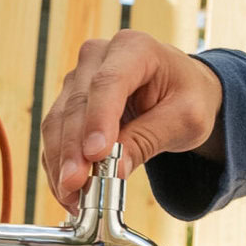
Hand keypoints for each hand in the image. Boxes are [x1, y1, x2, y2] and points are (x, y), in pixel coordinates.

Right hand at [40, 29, 224, 213]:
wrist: (182, 90)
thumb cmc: (188, 96)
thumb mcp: (186, 119)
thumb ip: (149, 140)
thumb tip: (112, 172)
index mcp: (135, 48)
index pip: (109, 83)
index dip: (98, 119)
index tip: (95, 155)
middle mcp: (99, 56)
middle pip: (77, 104)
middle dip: (73, 150)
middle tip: (76, 186)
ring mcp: (80, 77)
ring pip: (59, 121)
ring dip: (61, 162)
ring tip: (72, 197)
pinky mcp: (69, 101)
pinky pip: (57, 135)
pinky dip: (59, 164)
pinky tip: (68, 192)